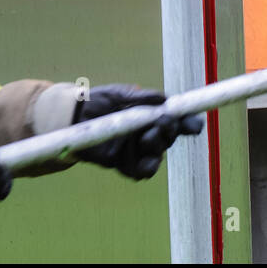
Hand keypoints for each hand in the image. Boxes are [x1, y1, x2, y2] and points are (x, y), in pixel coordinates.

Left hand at [74, 84, 203, 179]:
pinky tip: (145, 163)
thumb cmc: (98, 102)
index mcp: (152, 116)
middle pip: (169, 137)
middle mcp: (148, 134)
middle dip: (170, 130)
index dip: (188, 122)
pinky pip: (140, 172)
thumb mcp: (119, 94)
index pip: (177, 120)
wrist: (72, 117)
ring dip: (158, 147)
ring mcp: (136, 150)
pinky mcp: (123, 164)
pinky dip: (145, 169)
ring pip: (157, 155)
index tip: (194, 122)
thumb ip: (141, 97)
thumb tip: (163, 99)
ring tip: (148, 138)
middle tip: (164, 121)